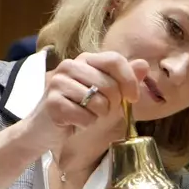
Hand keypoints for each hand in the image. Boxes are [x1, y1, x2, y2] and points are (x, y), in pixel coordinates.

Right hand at [22, 51, 149, 151]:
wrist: (44, 129)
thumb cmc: (77, 109)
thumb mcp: (105, 94)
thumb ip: (123, 79)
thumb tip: (144, 64)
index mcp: (85, 59)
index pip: (115, 60)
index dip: (129, 80)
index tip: (132, 98)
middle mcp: (70, 66)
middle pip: (109, 84)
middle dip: (113, 104)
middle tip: (103, 111)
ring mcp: (58, 83)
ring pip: (98, 101)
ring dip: (98, 115)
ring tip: (86, 114)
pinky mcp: (52, 102)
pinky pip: (84, 116)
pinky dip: (85, 123)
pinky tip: (75, 122)